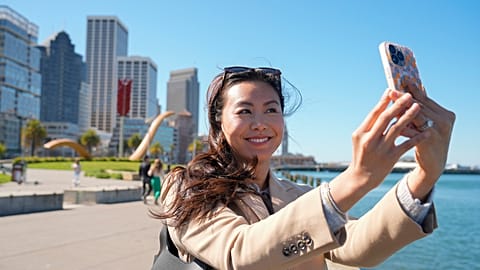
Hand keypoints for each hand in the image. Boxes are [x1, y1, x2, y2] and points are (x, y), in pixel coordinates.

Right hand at [329, 89, 429, 210]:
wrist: (361, 177)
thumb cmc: (361, 154)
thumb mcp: (359, 138)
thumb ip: (369, 125)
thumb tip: (382, 106)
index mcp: (361, 133)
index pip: (373, 114)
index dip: (383, 101)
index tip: (391, 90)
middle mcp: (370, 140)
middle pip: (386, 118)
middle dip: (398, 105)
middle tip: (408, 95)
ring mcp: (381, 149)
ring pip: (397, 129)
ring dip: (408, 116)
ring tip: (418, 106)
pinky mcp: (391, 158)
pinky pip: (406, 144)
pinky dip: (416, 137)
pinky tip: (425, 130)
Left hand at [389, 84, 455, 199]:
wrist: (434, 164)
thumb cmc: (427, 140)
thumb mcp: (428, 123)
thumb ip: (420, 109)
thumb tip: (407, 92)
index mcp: (446, 114)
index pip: (426, 99)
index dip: (412, 91)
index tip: (400, 81)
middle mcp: (445, 121)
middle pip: (420, 106)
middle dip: (403, 99)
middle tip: (391, 91)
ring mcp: (438, 131)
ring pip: (416, 117)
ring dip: (401, 111)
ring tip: (389, 105)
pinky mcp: (429, 142)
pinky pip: (412, 132)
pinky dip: (401, 127)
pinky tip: (390, 124)